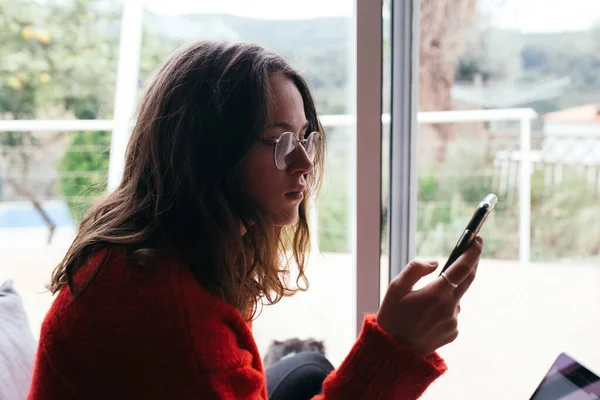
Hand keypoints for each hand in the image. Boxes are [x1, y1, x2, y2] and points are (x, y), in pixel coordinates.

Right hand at [376, 237, 482, 355]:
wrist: (393, 352)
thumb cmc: (392, 317)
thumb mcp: (395, 288)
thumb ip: (415, 269)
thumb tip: (435, 262)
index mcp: (436, 294)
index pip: (463, 268)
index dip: (473, 252)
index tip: (477, 240)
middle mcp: (449, 308)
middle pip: (468, 280)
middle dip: (471, 263)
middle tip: (470, 251)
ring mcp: (453, 322)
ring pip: (456, 298)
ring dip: (447, 292)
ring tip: (423, 301)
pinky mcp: (453, 332)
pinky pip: (452, 313)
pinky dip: (443, 308)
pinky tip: (426, 316)